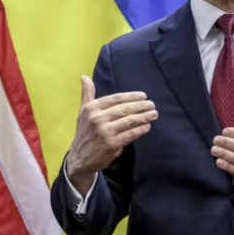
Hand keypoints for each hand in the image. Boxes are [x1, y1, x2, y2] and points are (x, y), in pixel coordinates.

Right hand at [65, 76, 157, 195]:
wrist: (80, 158)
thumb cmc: (85, 132)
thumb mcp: (83, 111)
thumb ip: (87, 94)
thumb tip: (84, 76)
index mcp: (92, 108)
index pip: (115, 99)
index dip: (131, 96)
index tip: (143, 96)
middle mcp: (97, 118)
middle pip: (124, 109)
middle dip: (141, 106)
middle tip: (152, 104)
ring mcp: (105, 132)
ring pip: (129, 121)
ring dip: (144, 117)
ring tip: (154, 114)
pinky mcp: (111, 144)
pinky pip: (130, 134)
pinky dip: (140, 130)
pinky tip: (147, 126)